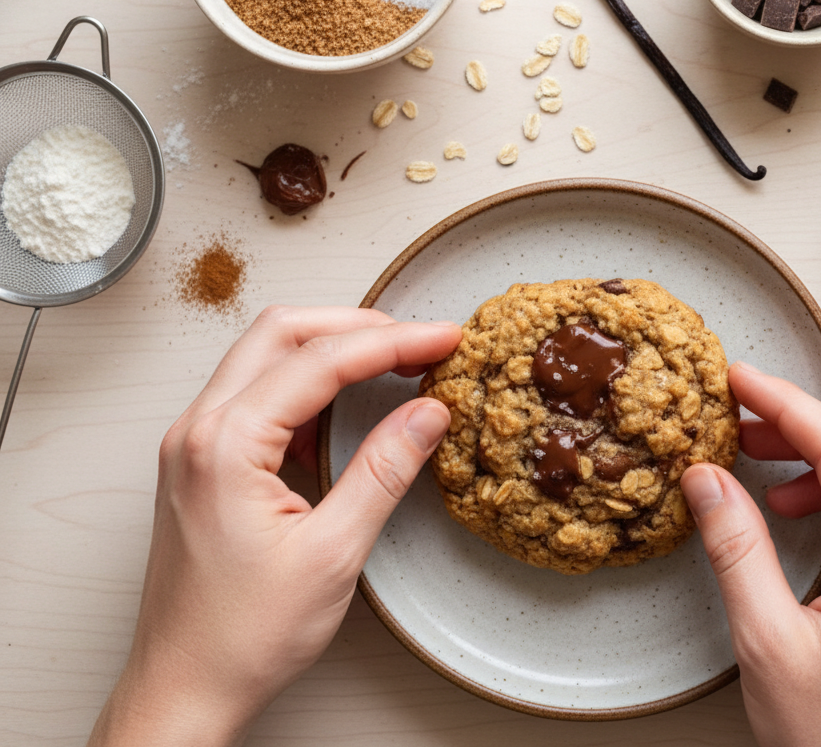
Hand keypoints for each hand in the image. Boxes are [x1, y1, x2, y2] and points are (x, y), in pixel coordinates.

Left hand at [88, 306, 461, 746]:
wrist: (184, 687)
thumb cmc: (243, 635)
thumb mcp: (333, 553)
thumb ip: (383, 471)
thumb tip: (428, 413)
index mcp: (225, 444)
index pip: (320, 361)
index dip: (393, 342)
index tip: (444, 340)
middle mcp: (198, 430)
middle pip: (282, 333)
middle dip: (358, 326)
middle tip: (420, 341)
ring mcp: (194, 444)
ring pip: (264, 356)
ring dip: (330, 349)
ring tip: (394, 364)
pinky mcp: (201, 462)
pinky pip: (254, 394)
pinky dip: (306, 384)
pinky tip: (345, 408)